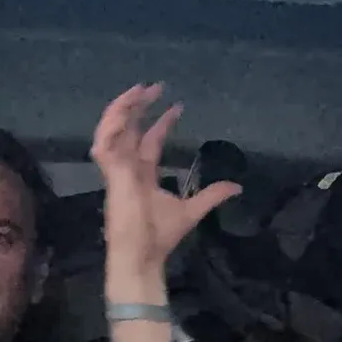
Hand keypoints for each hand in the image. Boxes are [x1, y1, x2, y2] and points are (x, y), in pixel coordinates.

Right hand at [92, 83, 241, 283]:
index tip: (178, 105)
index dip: (161, 122)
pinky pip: (104, 143)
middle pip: (129, 128)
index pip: (149, 141)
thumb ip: (211, 195)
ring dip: (122, 108)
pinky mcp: (111, 173)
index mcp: (142, 174)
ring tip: (138, 90)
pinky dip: (110, 126)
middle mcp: (127, 167)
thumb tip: (237, 186)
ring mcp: (116, 169)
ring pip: (112, 130)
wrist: (142, 255)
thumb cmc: (160, 236)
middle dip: (139, 106)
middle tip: (155, 87)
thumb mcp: (192, 209)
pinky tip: (123, 112)